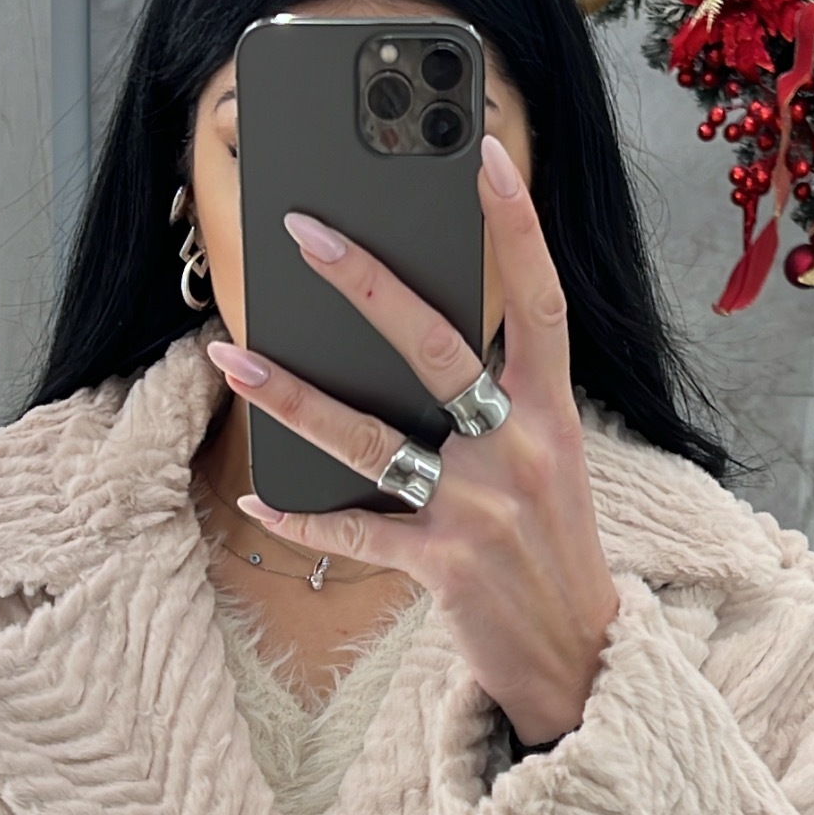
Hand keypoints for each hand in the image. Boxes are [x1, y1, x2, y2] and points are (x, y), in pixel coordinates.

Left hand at [205, 133, 619, 746]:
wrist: (581, 662)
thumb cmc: (551, 550)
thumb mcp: (546, 463)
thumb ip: (493, 405)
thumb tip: (400, 348)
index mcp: (553, 413)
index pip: (539, 299)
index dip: (514, 225)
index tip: (480, 151)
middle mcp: (519, 450)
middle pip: (436, 348)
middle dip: (366, 284)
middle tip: (306, 230)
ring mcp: (480, 509)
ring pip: (371, 438)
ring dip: (292, 397)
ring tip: (232, 359)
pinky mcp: (443, 567)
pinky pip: (356, 532)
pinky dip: (301, 517)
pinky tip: (255, 496)